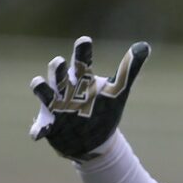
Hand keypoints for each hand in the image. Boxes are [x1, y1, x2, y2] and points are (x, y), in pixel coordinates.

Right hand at [29, 36, 149, 160]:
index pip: (80, 61)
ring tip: (38, 83)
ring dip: (40, 88)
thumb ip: (127, 71)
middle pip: (57, 73)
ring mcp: (55, 106)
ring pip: (43, 92)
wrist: (94, 141)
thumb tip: (145, 46)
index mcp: (81, 79)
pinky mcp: (49, 125)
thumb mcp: (117, 93)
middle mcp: (65, 89)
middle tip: (60, 63)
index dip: (82, 51)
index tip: (85, 42)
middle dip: (57, 68)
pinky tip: (37, 134)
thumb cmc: (102, 111)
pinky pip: (40, 126)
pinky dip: (38, 129)